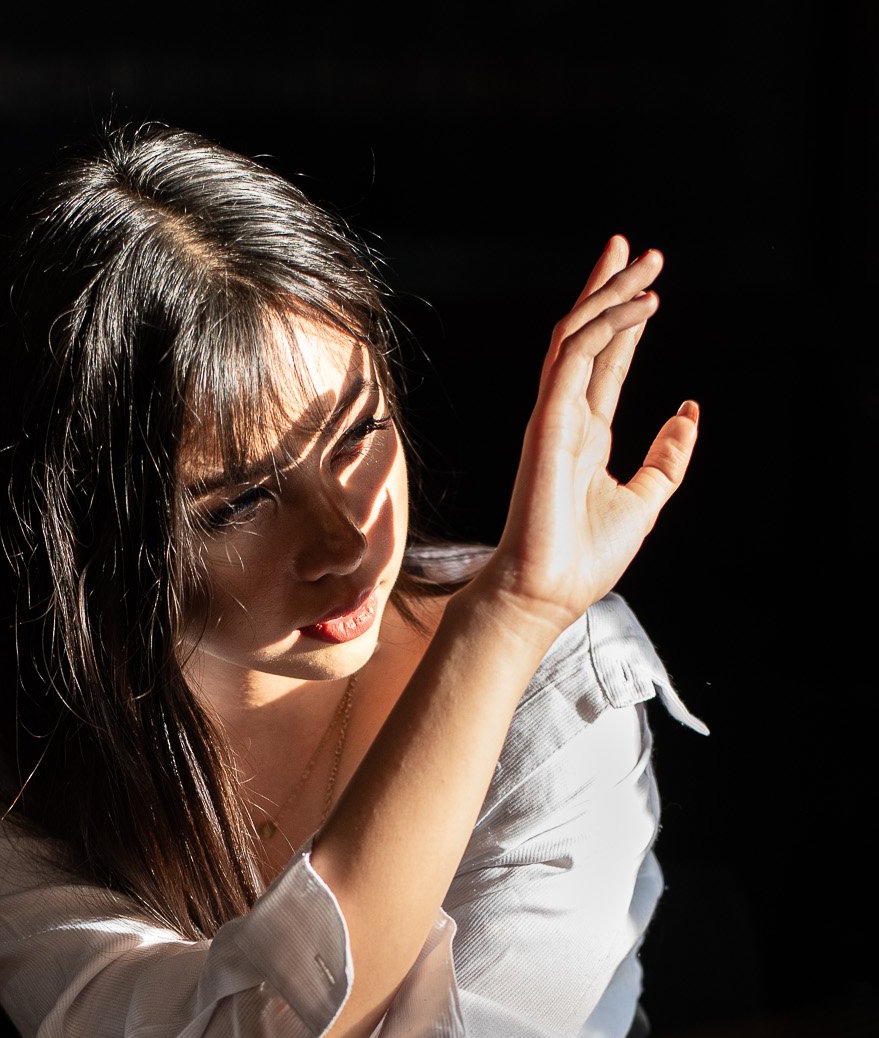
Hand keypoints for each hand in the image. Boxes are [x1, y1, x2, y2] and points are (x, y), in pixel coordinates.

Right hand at [471, 235, 698, 638]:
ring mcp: (553, 415)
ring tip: (643, 259)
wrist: (546, 592)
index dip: (625, 323)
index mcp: (586, 436)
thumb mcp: (645, 501)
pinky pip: (578, 355)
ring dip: (609, 292)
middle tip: (636, 248)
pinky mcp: (548, 419)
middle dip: (610, 288)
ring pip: (577, 334)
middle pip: (587, 336)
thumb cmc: (583, 559)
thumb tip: (688, 412)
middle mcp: (566, 417)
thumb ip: (667, 458)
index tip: (647, 288)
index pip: (606, 364)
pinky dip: (609, 324)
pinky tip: (642, 306)